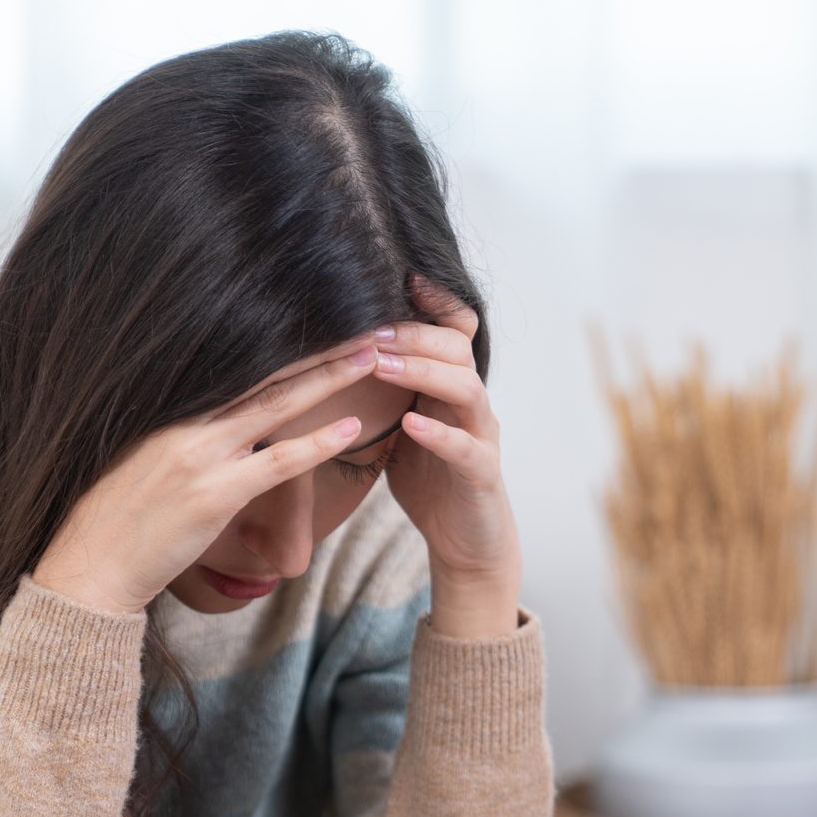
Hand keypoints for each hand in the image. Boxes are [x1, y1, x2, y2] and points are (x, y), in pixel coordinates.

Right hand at [33, 336, 386, 616]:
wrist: (91, 566)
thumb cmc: (120, 518)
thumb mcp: (148, 458)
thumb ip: (188, 433)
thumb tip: (227, 419)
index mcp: (171, 409)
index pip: (240, 364)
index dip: (285, 343)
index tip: (323, 322)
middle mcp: (186, 422)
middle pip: (265, 373)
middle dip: (318, 348)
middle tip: (363, 323)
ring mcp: (200, 456)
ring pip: (277, 406)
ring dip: (328, 379)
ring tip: (370, 356)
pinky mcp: (214, 494)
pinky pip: (278, 463)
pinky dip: (318, 443)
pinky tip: (352, 427)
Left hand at [373, 274, 522, 634]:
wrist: (466, 540)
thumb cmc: (431, 480)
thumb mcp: (403, 424)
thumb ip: (386, 389)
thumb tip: (334, 352)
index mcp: (450, 387)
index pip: (451, 330)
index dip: (431, 300)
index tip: (396, 275)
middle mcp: (471, 404)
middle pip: (457, 349)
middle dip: (412, 333)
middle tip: (368, 328)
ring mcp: (482, 437)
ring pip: (466, 389)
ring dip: (422, 372)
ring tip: (382, 364)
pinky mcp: (482, 476)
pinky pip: (467, 449)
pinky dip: (439, 435)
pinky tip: (411, 426)